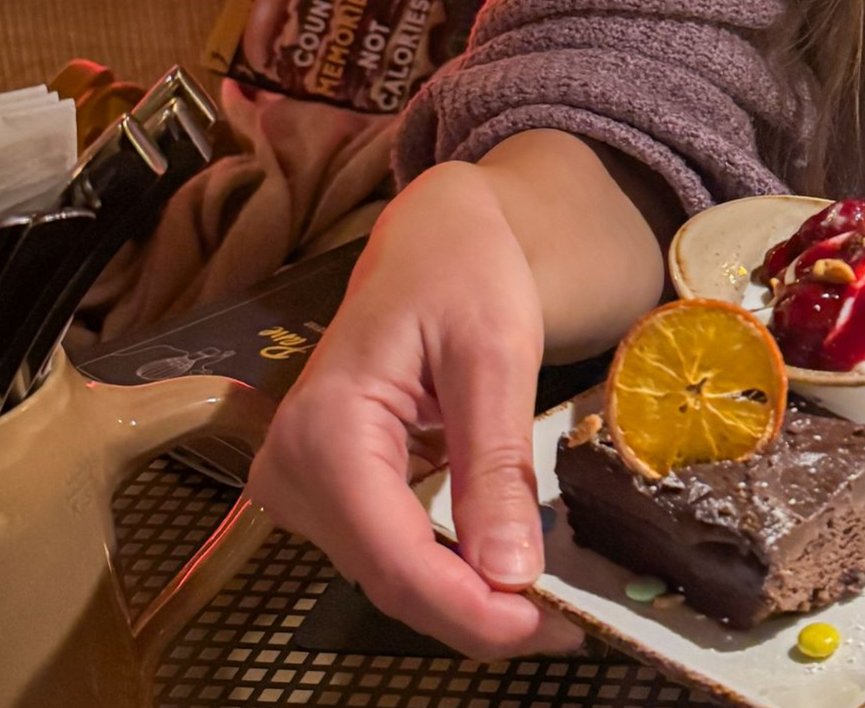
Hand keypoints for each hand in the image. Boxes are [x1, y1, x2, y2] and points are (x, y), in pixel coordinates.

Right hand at [247, 161, 583, 658]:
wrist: (435, 236)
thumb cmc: (464, 272)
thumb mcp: (495, 353)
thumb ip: (495, 463)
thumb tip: (511, 573)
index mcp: (326, 432)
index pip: (396, 561)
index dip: (473, 612)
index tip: (551, 627)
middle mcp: (294, 470)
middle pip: (392, 579)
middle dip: (479, 610)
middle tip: (570, 618)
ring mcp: (303, 486)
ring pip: (393, 574)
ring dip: (468, 595)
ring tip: (550, 596)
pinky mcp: (330, 491)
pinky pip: (393, 549)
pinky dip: (451, 566)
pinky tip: (507, 562)